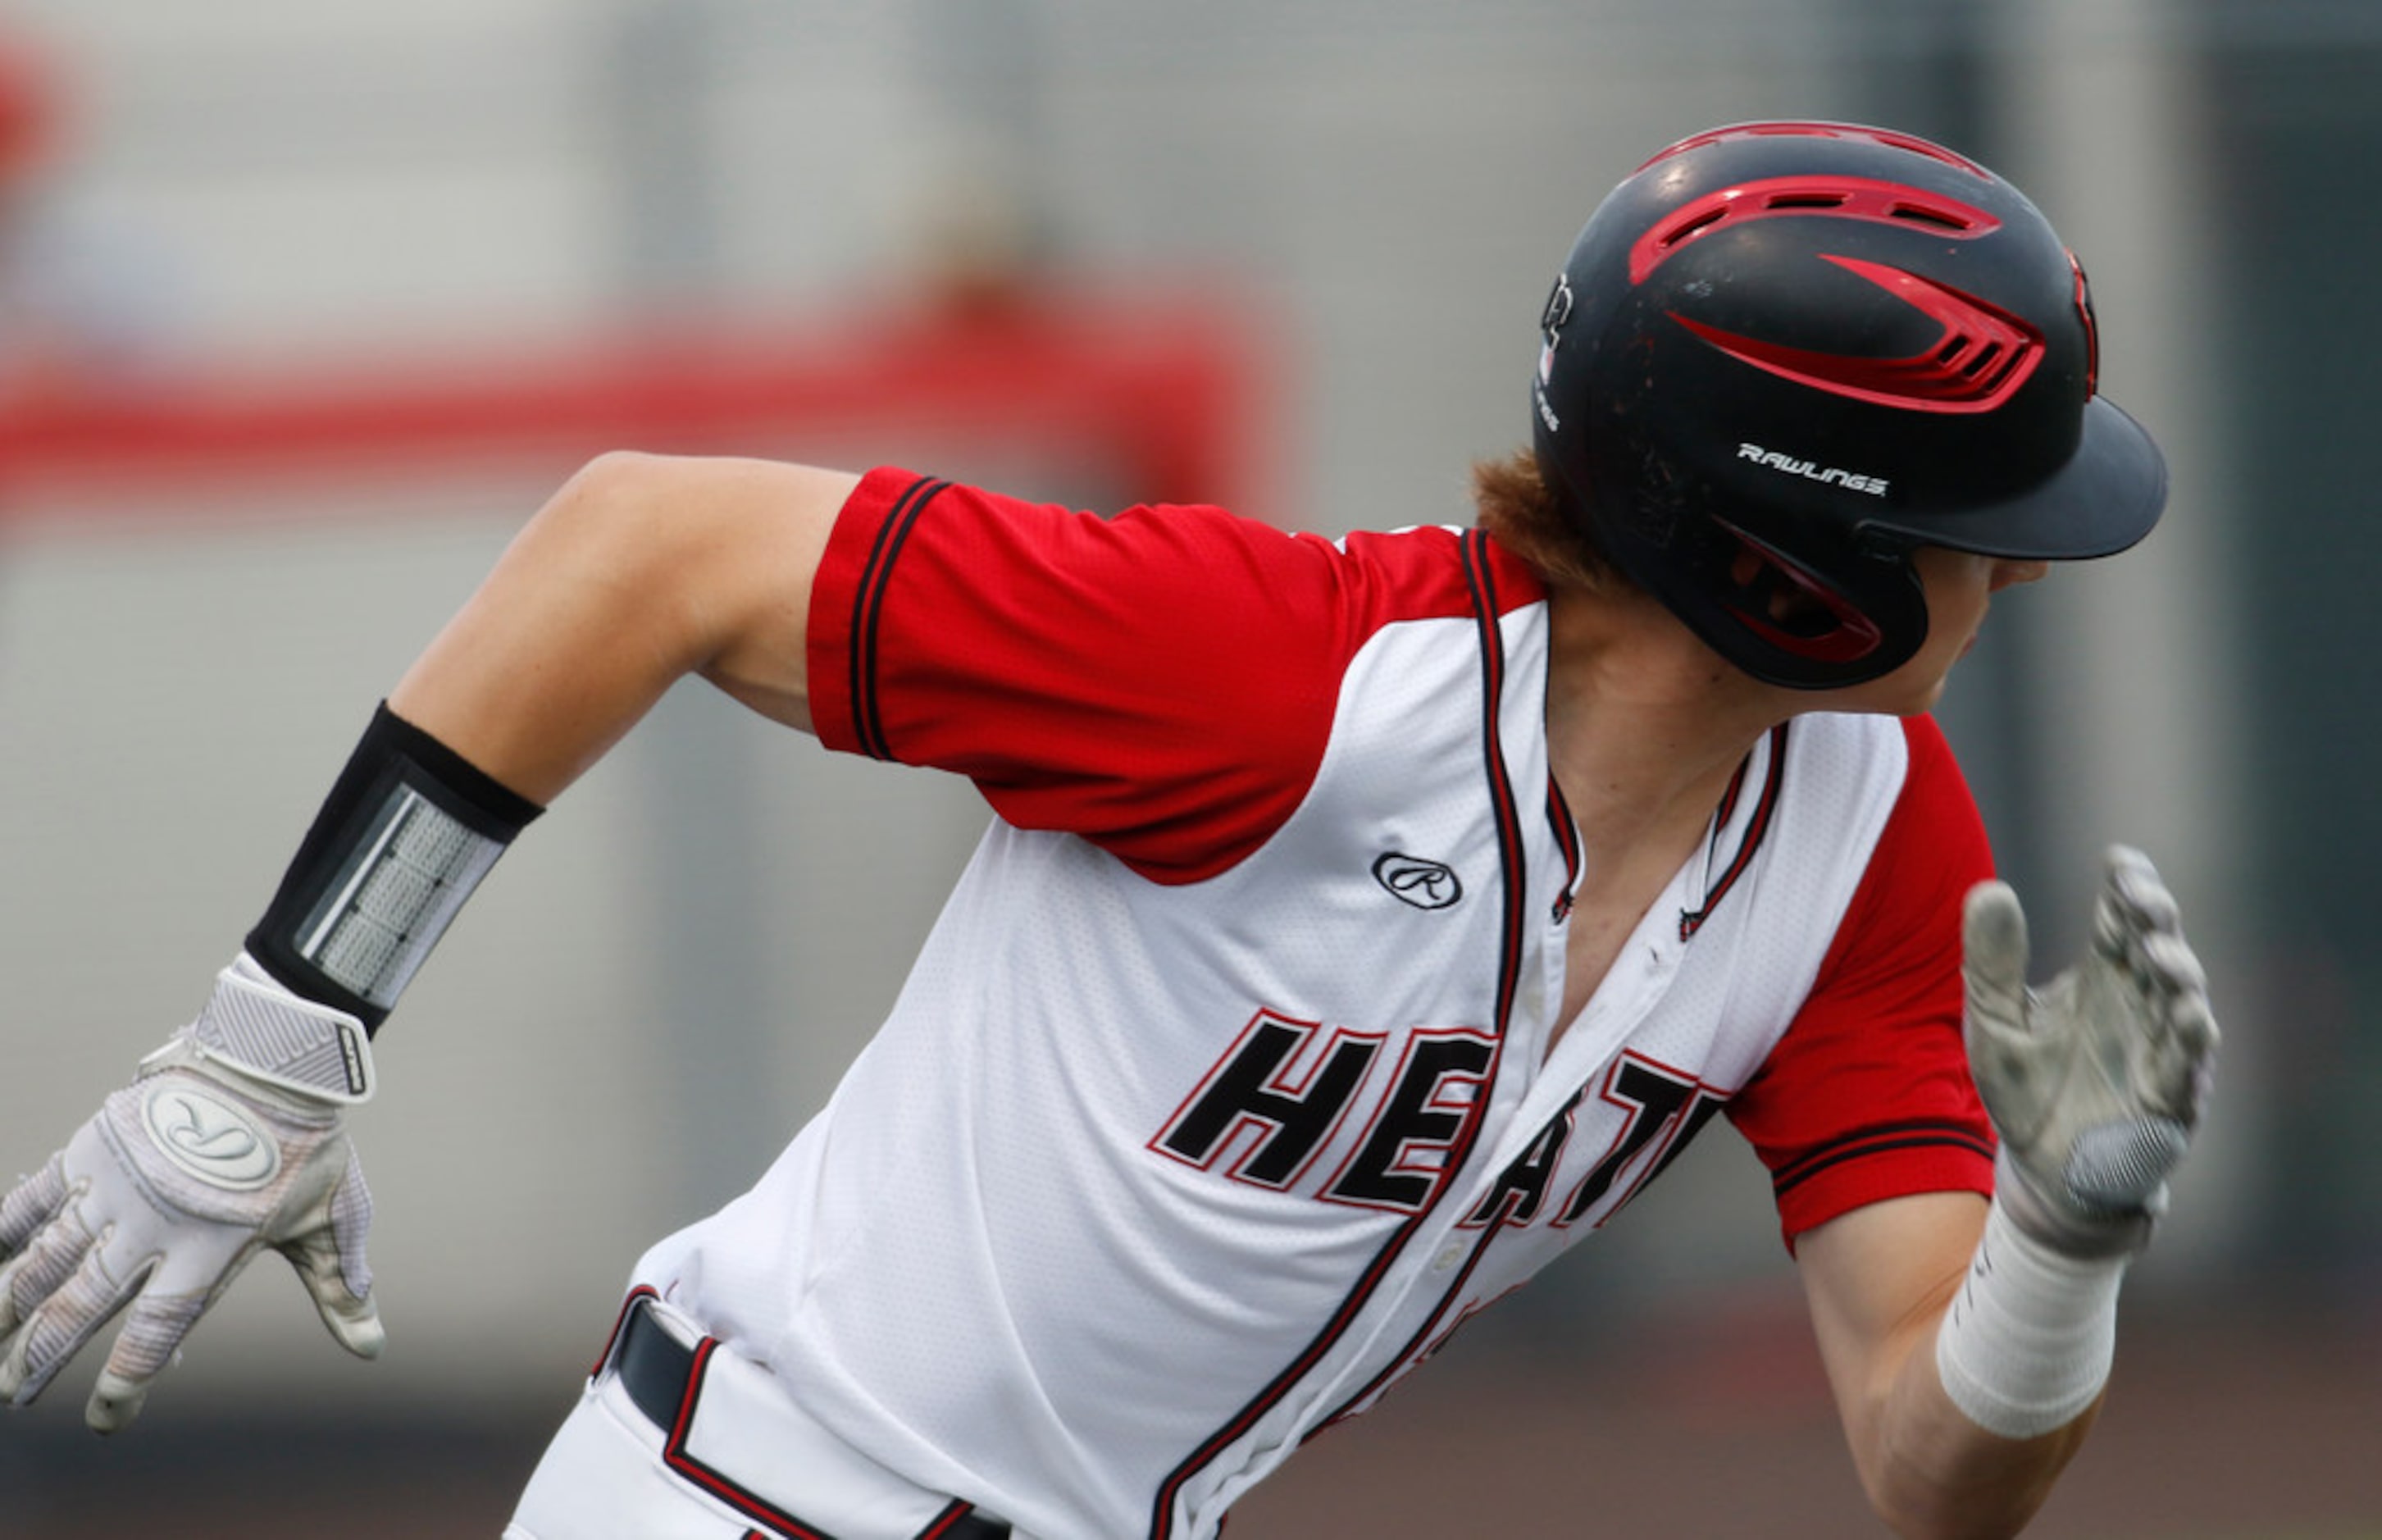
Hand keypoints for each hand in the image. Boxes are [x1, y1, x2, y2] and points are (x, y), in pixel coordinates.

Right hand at [0, 959, 382, 1431]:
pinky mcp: (93, 1148)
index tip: (106, 1421)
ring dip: (8, 1307)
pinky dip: (3, 1230)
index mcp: (210, 1251)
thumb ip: (341, 1286)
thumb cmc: (309, 1140)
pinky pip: (33, 1197)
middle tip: (14, 1393)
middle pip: (80, 1308)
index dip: (127, 1383)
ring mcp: (116, 1187)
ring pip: (44, 1261)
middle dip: (40, 1356)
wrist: (274, 1055)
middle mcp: (153, 1227)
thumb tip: (372, 1348)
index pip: (158, 1336)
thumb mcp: (334, 1214)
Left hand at [1962, 846, 2218, 1257]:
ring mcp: (2160, 1049)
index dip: (2127, 887)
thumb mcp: (1993, 1020)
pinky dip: (2191, 1040)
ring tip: (2160, 952)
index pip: (2121, 919)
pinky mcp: (2169, 1098)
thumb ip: (1991, 961)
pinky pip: (2189, 1064)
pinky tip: (2189, 1016)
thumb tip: (1989, 888)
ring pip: (2184, 999)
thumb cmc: (2024, 1091)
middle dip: (2156, 919)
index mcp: (2102, 978)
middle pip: (2159, 946)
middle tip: (2141, 895)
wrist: (2040, 1170)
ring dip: (2179, 973)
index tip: (2117, 861)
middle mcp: (2139, 1005)